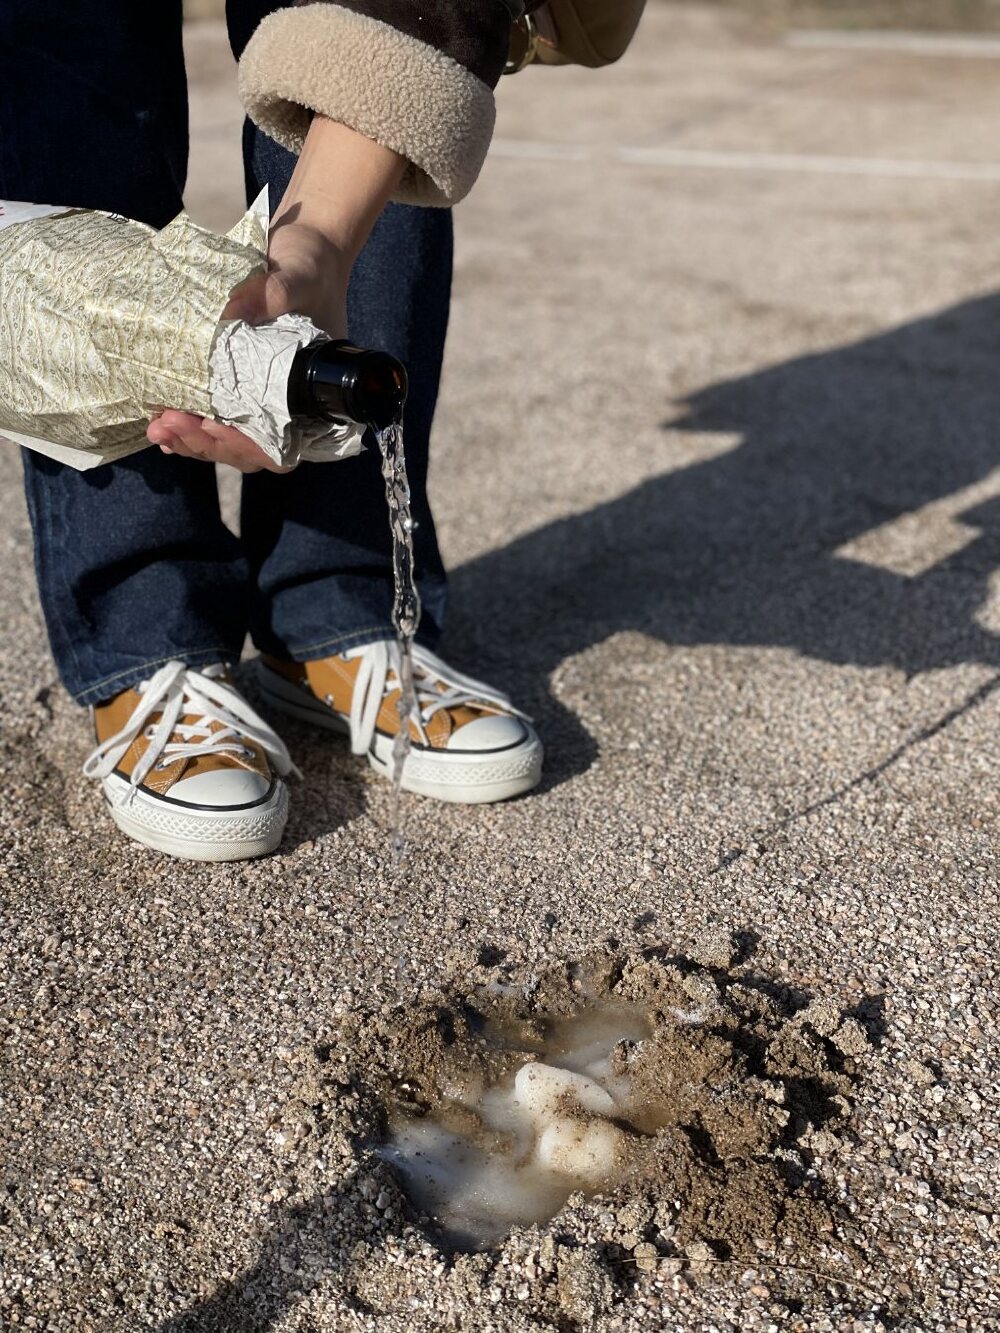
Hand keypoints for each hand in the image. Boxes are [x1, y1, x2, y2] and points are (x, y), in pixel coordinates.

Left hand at [147, 222, 350, 473]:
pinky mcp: (239, 385)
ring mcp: (261, 397)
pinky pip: (214, 419)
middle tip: (169, 425)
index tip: (212, 428)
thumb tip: (229, 315)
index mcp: (311, 392)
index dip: (247, 445)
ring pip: (227, 440)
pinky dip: (188, 426)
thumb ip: (270, 296)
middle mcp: (288, 404)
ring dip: (190, 439)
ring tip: (158, 428)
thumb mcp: (296, 278)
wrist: (307, 251)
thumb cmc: (312, 269)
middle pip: (248, 449)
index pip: (281, 441)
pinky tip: (161, 422)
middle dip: (206, 444)